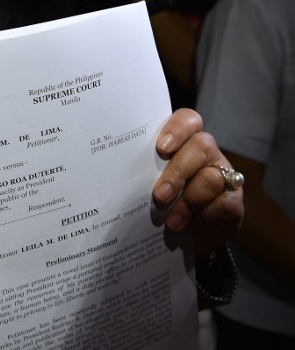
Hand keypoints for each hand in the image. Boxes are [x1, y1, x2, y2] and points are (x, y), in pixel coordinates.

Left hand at [152, 109, 243, 258]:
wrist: (182, 235)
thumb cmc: (159, 200)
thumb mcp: (148, 183)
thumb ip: (143, 174)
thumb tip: (119, 177)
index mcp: (183, 141)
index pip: (188, 120)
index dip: (177, 129)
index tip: (161, 148)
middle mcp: (206, 152)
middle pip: (200, 147)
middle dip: (177, 172)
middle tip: (158, 196)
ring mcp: (224, 174)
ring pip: (211, 178)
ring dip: (188, 201)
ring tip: (170, 221)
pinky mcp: (234, 201)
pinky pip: (223, 204)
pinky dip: (201, 218)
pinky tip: (186, 227)